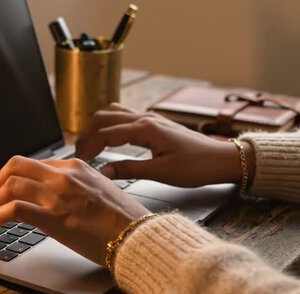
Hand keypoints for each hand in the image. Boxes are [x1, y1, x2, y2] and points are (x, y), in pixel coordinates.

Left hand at [0, 156, 148, 265]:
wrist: (137, 235)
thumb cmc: (124, 218)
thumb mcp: (100, 189)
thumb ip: (76, 186)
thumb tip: (57, 195)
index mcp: (76, 167)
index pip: (34, 162)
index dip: (16, 175)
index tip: (12, 188)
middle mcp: (64, 177)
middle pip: (16, 166)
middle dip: (0, 181)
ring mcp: (58, 196)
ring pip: (11, 185)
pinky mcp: (54, 219)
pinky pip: (16, 208)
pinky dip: (1, 214)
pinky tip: (0, 223)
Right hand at [75, 103, 254, 186]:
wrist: (221, 159)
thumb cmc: (197, 166)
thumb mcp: (161, 173)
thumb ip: (129, 171)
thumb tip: (102, 172)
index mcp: (145, 129)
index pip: (105, 134)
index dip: (88, 148)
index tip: (79, 163)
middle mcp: (145, 119)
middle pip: (103, 118)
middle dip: (86, 135)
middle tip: (78, 155)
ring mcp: (149, 119)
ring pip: (112, 113)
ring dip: (96, 127)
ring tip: (88, 146)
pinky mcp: (153, 124)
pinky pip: (123, 116)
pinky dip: (108, 125)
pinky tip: (107, 140)